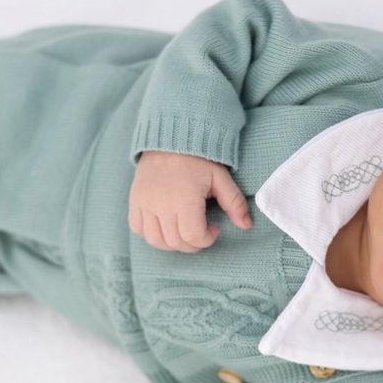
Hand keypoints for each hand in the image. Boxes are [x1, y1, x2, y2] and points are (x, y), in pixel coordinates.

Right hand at [129, 151, 251, 251]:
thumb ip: (235, 203)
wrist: (170, 139)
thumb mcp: (220, 178)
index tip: (214, 229)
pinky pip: (137, 228)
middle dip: (193, 244)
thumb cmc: (198, 159)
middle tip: (202, 231)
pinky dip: (151, 233)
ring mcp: (145, 203)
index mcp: (184, 199)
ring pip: (156, 240)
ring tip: (184, 230)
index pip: (192, 237)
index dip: (207, 240)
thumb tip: (247, 225)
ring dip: (173, 243)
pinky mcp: (135, 200)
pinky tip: (165, 225)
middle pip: (175, 242)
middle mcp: (161, 204)